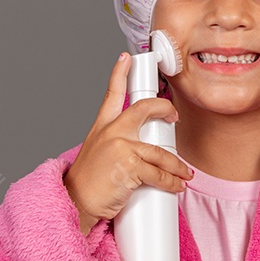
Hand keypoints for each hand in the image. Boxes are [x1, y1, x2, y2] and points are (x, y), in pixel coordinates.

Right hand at [64, 53, 194, 226]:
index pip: (111, 94)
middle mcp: (111, 132)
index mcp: (102, 127)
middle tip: (175, 115)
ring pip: (160, 152)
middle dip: (165, 109)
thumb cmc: (88, 183)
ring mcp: (121, 147)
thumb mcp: (97, 153)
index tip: (126, 58)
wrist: (75, 203)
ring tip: (184, 174)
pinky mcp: (130, 166)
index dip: (120, 73)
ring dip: (177, 165)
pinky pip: (159, 173)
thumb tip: (143, 150)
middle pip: (145, 109)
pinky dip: (172, 182)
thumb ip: (116, 144)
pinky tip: (177, 186)